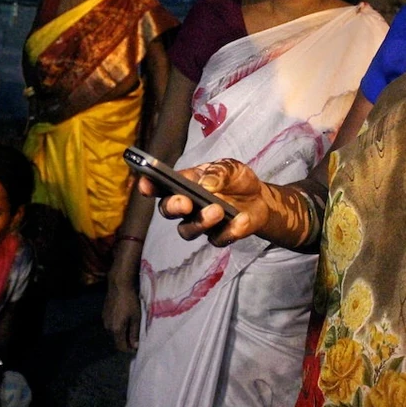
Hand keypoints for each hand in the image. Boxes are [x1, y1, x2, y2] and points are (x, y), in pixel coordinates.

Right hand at [103, 274, 141, 352]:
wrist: (119, 285)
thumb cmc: (130, 301)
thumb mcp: (136, 317)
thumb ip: (135, 333)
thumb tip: (135, 345)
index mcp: (116, 329)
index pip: (121, 347)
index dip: (129, 349)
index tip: (136, 348)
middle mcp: (108, 327)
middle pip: (117, 340)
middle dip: (126, 341)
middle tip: (136, 337)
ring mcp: (105, 320)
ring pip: (114, 332)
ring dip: (121, 333)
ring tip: (131, 326)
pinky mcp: (104, 314)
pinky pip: (111, 325)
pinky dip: (117, 325)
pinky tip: (124, 318)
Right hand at [150, 159, 268, 245]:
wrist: (260, 198)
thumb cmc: (236, 180)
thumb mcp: (230, 167)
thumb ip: (218, 171)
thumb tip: (206, 183)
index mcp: (183, 184)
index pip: (160, 186)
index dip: (149, 186)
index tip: (146, 184)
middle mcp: (186, 207)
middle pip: (168, 211)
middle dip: (174, 206)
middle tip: (185, 202)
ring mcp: (200, 224)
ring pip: (188, 230)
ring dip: (201, 221)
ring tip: (217, 210)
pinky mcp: (218, 237)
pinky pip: (218, 238)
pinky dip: (230, 230)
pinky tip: (241, 219)